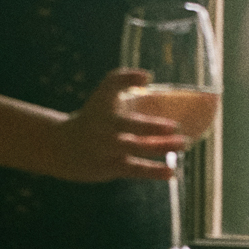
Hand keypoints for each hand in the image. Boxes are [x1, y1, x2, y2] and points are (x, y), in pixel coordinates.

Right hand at [47, 69, 184, 182]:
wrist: (64, 147)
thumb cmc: (92, 116)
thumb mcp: (101, 94)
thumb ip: (122, 79)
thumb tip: (148, 76)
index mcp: (104, 112)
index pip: (117, 99)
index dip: (131, 89)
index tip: (150, 85)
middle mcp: (105, 131)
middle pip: (131, 128)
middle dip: (153, 128)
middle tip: (176, 127)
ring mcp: (108, 151)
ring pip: (136, 149)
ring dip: (160, 148)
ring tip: (184, 144)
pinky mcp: (111, 168)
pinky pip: (135, 171)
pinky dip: (153, 171)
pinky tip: (172, 172)